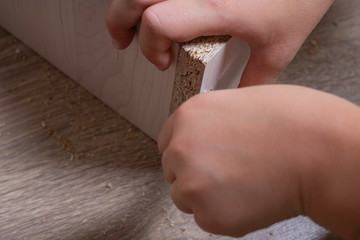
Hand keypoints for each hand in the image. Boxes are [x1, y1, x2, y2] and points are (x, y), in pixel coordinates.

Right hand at [106, 0, 333, 85]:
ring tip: (129, 21)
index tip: (164, 63)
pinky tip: (150, 4)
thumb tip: (236, 102)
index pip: (158, 22)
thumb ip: (252, 81)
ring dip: (126, 4)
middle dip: (119, 22)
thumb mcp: (278, 48)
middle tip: (122, 41)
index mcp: (219, 7)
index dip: (151, 47)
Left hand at [158, 85, 359, 238]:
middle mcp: (181, 149)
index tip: (199, 158)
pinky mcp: (209, 215)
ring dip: (207, 195)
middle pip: (173, 170)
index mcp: (188, 116)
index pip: (167, 142)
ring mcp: (191, 183)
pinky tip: (249, 197)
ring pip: (186, 197)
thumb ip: (211, 121)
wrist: (318, 152)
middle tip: (227, 172)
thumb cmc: (291, 123)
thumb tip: (206, 135)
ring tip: (242, 183)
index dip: (186, 152)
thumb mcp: (239, 102)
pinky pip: (206, 218)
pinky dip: (224, 213)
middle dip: (194, 173)